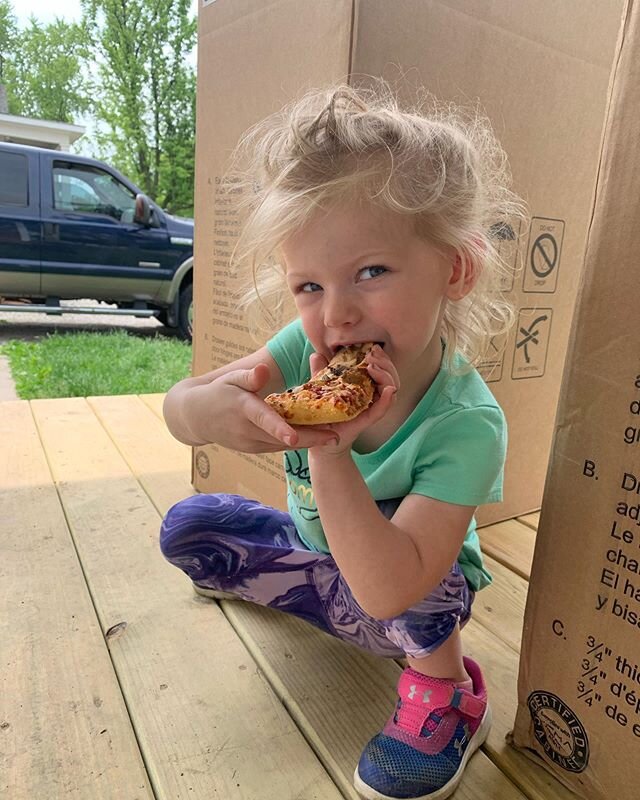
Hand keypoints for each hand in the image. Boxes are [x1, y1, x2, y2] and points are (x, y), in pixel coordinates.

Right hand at [185, 363, 339, 452]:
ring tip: (333, 436)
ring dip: (307, 442)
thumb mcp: (230, 379)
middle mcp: (247, 431)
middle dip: (309, 438)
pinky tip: (316, 438)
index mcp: (243, 409)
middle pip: (281, 438)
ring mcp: (250, 443)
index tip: (295, 438)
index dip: (280, 429)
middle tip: (335, 436)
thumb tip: (263, 370)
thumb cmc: (218, 392)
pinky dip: (296, 444)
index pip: (263, 419)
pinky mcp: (254, 449)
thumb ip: (249, 377)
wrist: (196, 418)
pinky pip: (278, 447)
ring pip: (282, 445)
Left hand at [307, 344, 398, 455]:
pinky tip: (387, 390)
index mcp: (365, 385)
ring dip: (386, 376)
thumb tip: (316, 353)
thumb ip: (321, 370)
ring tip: (373, 368)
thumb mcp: (322, 386)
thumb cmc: (323, 410)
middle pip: (391, 376)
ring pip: (391, 389)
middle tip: (372, 356)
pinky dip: (387, 399)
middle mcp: (372, 395)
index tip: (372, 348)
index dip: (382, 357)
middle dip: (385, 363)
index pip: (383, 368)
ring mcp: (371, 407)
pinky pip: (382, 409)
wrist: (317, 436)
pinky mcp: (367, 419)